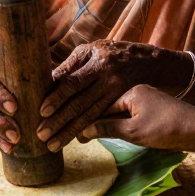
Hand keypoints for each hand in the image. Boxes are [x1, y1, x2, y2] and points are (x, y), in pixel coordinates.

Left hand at [36, 41, 155, 151]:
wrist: (153, 63)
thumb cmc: (114, 53)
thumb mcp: (93, 50)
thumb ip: (72, 65)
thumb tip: (48, 80)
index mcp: (98, 63)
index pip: (73, 82)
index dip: (57, 97)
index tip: (42, 111)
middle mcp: (108, 80)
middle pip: (80, 103)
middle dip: (59, 121)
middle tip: (41, 135)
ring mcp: (117, 95)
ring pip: (90, 117)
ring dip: (70, 132)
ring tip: (53, 145)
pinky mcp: (123, 106)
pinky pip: (103, 120)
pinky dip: (88, 131)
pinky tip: (77, 140)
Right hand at [81, 84, 194, 149]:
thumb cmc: (166, 128)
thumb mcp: (133, 131)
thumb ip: (107, 128)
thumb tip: (83, 130)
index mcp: (131, 91)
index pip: (102, 105)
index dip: (88, 120)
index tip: (75, 133)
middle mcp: (138, 91)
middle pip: (111, 108)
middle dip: (98, 122)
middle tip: (80, 138)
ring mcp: (148, 100)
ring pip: (122, 113)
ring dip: (110, 125)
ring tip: (94, 138)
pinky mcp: (156, 110)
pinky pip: (133, 116)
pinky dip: (123, 126)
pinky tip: (116, 134)